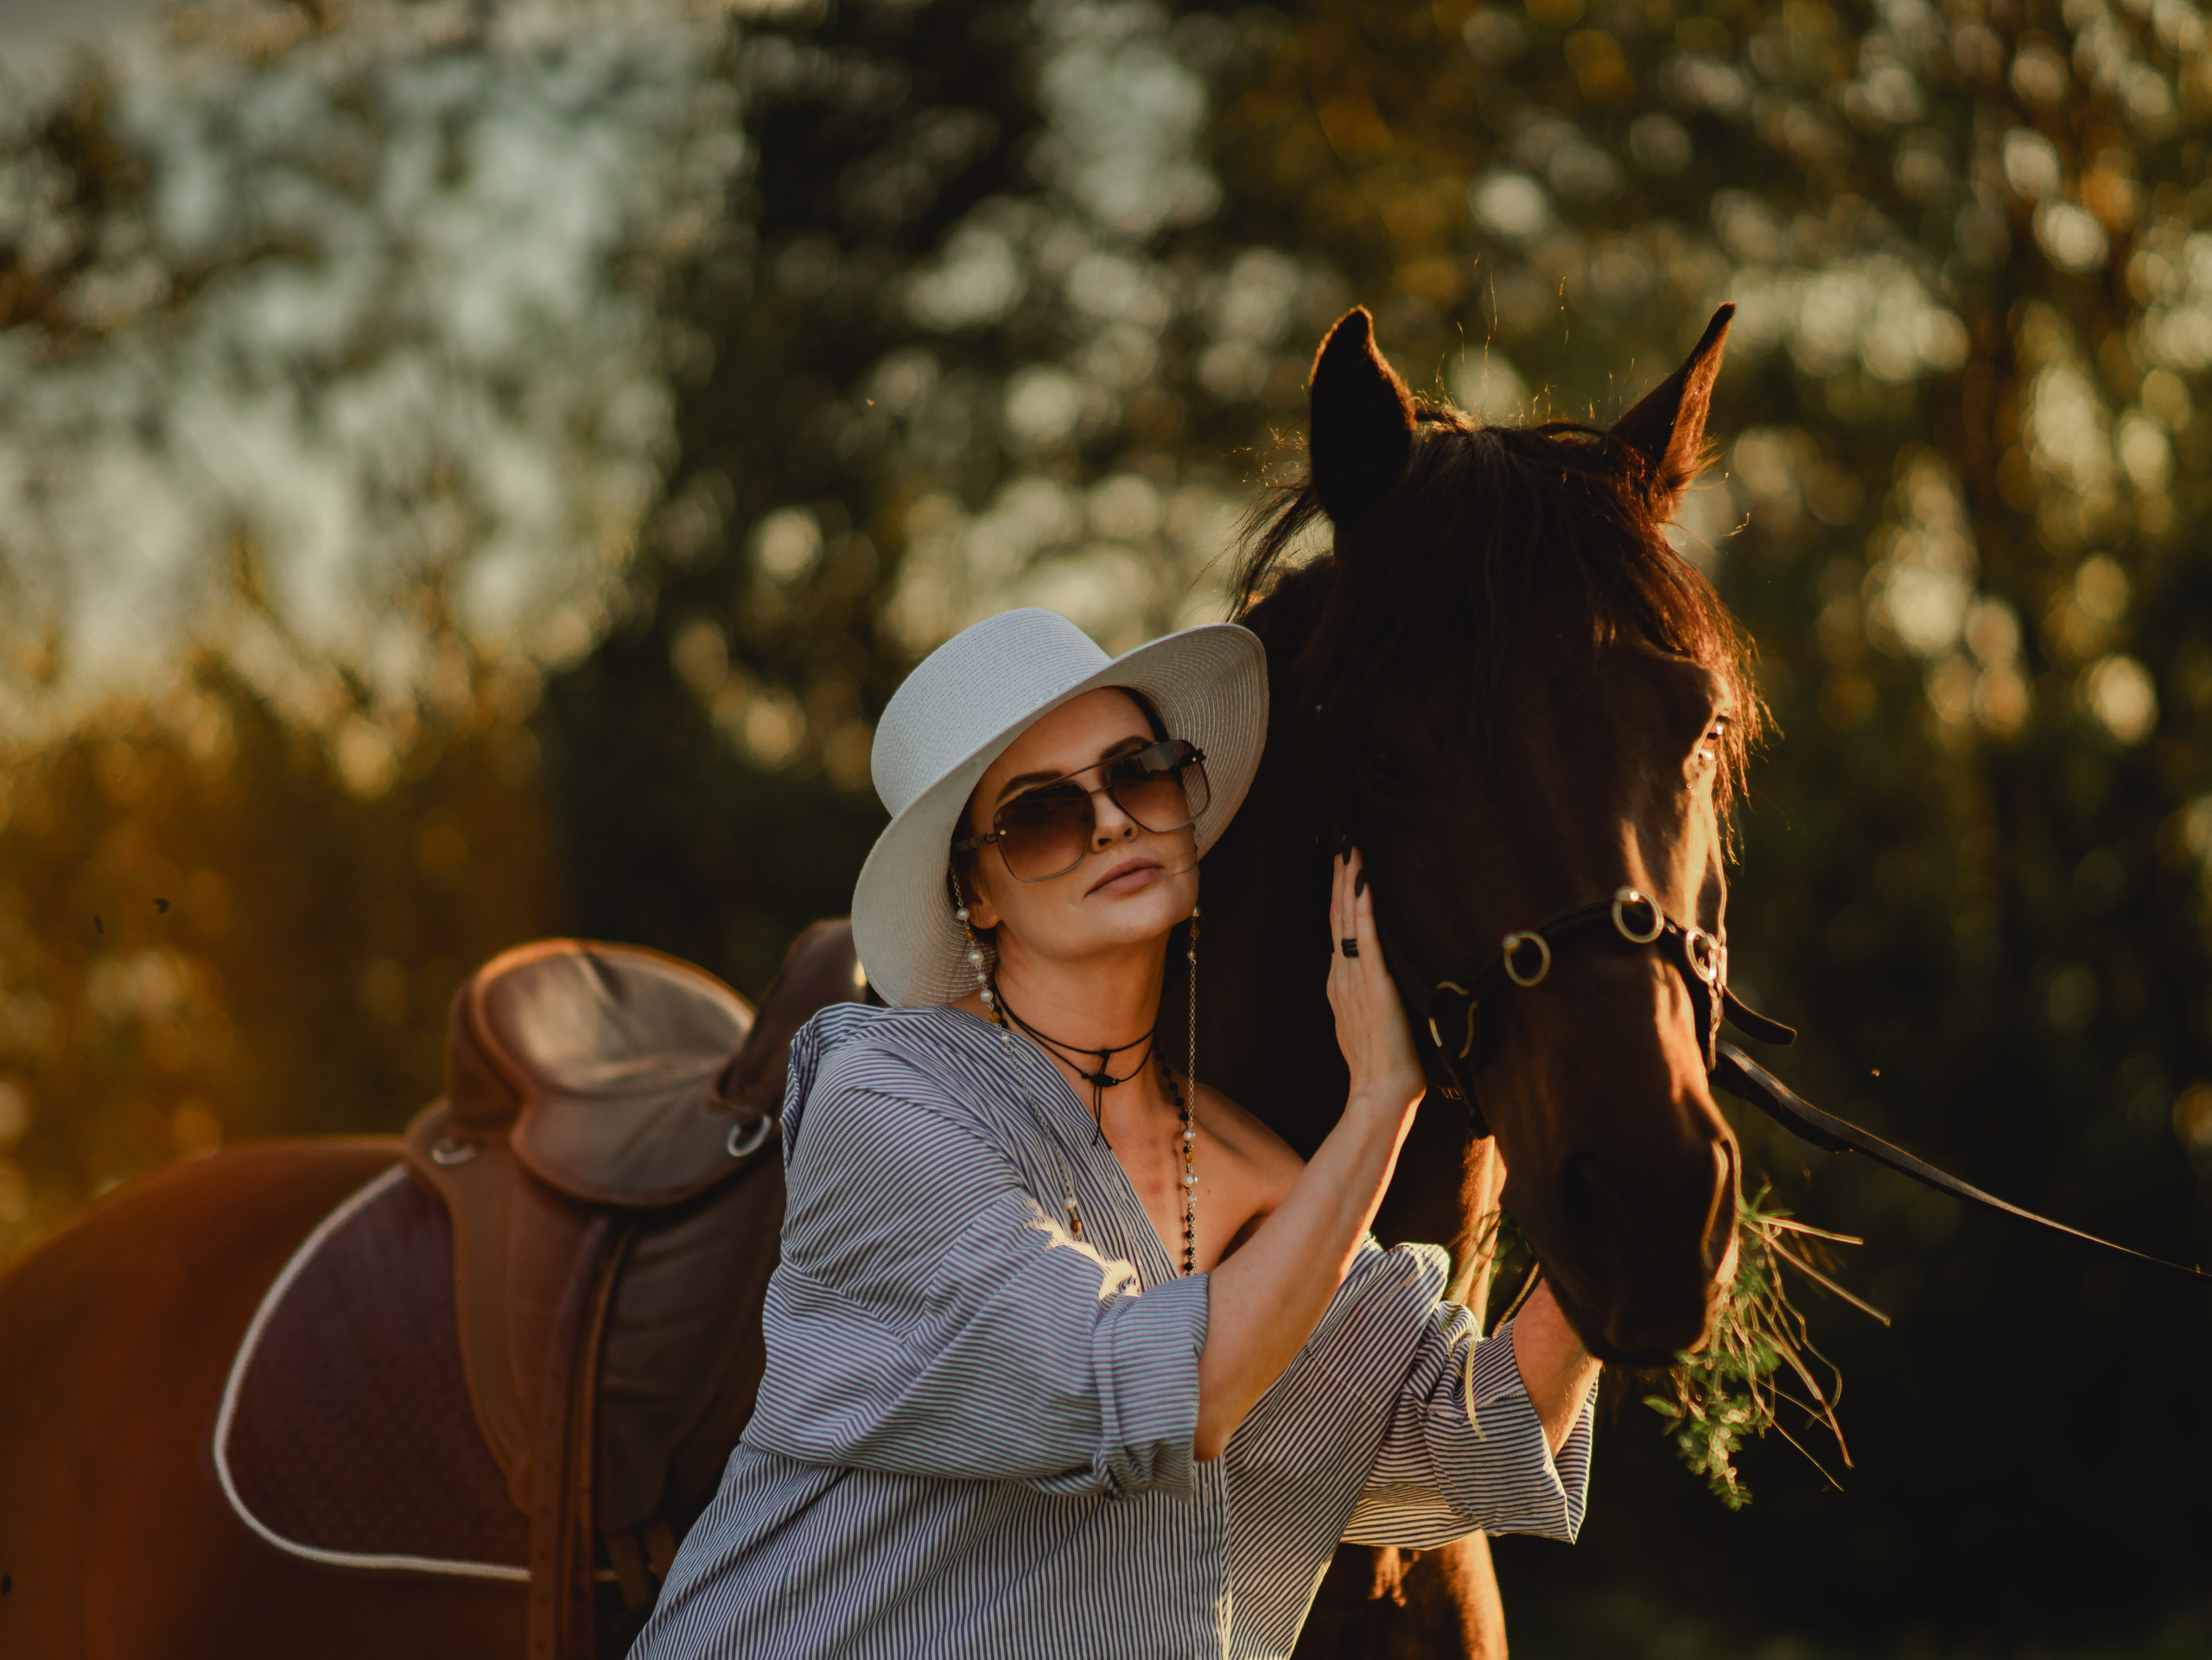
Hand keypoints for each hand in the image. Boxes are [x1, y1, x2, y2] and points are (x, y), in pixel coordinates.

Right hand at [1327, 849, 1425, 1119]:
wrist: (1381, 1092)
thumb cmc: (1381, 1063)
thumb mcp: (1367, 1021)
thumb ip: (1366, 994)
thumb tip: (1375, 975)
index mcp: (1341, 981)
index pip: (1339, 927)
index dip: (1338, 893)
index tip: (1342, 862)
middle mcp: (1343, 975)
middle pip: (1337, 916)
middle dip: (1339, 877)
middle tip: (1343, 840)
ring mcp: (1355, 979)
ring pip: (1348, 920)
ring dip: (1348, 883)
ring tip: (1351, 849)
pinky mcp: (1375, 986)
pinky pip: (1367, 940)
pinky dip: (1364, 910)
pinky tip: (1364, 885)